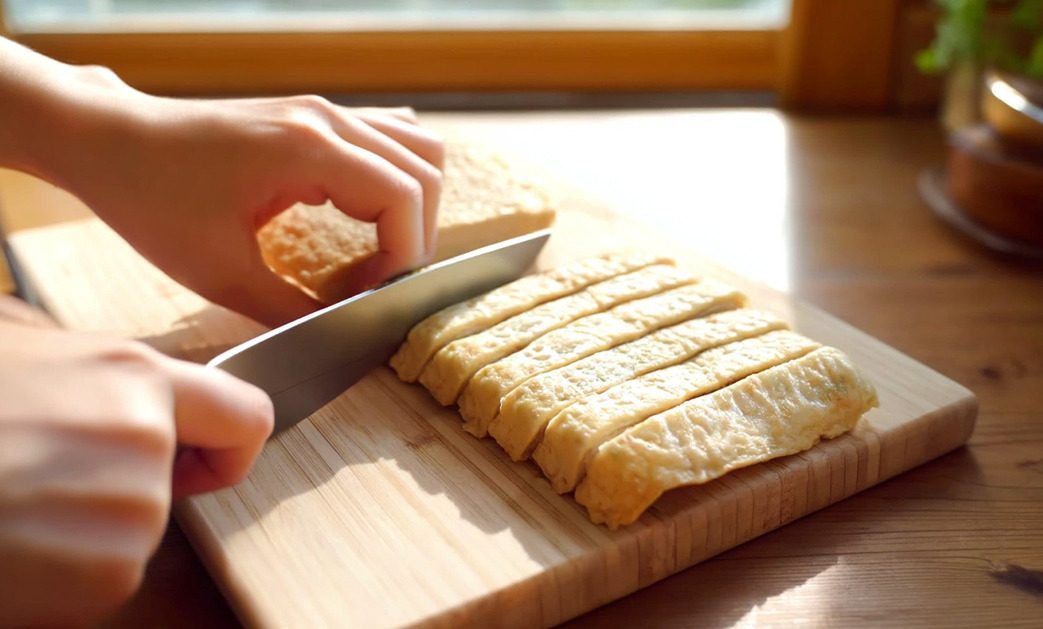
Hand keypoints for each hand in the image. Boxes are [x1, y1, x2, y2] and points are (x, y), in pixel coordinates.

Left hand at [0, 39, 443, 326]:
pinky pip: (389, 137)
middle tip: (376, 284)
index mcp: (306, 147)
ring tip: (380, 253)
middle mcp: (325, 119)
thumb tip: (343, 334)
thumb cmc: (151, 199)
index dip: (404, 257)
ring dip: (414, 206)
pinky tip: (366, 215)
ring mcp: (323, 111)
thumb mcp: (220, 273)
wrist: (110, 142)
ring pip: (417, 148)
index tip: (370, 297)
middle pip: (423, 173)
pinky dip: (396, 179)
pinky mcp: (315, 117)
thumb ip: (290, 310)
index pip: (404, 197)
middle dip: (415, 238)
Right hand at [0, 308, 272, 627]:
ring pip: (133, 537)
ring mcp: (133, 513)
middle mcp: (148, 441)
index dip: (227, 447)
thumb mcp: (13, 344)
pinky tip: (10, 544)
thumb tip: (109, 376)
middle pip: (171, 487)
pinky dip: (60, 578)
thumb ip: (80, 360)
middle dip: (121, 492)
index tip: (200, 462)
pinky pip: (102, 581)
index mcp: (133, 376)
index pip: (246, 415)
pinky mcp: (106, 578)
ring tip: (12, 505)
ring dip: (82, 536)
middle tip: (39, 478)